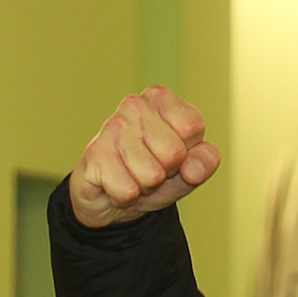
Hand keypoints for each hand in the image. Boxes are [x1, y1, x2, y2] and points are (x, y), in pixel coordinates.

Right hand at [70, 86, 221, 228]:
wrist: (111, 196)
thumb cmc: (153, 173)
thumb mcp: (187, 170)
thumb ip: (203, 163)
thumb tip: (192, 169)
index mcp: (162, 100)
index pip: (193, 127)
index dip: (189, 152)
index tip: (174, 153)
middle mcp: (135, 105)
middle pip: (174, 154)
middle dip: (167, 172)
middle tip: (152, 167)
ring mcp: (112, 127)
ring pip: (151, 175)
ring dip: (145, 186)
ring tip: (134, 175)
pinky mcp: (95, 153)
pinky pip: (128, 190)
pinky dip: (126, 196)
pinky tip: (117, 182)